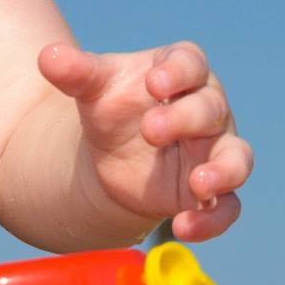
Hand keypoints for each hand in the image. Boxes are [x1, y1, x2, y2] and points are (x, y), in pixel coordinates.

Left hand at [37, 41, 252, 242]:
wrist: (110, 156)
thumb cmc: (112, 108)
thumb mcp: (92, 89)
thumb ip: (75, 72)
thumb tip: (48, 56)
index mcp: (180, 72)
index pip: (190, 63)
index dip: (178, 71)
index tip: (155, 82)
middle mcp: (207, 109)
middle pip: (210, 109)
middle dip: (185, 119)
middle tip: (150, 130)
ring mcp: (214, 151)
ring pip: (237, 159)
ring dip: (224, 171)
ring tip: (199, 184)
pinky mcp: (210, 193)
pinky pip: (226, 208)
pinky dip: (212, 220)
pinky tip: (185, 228)